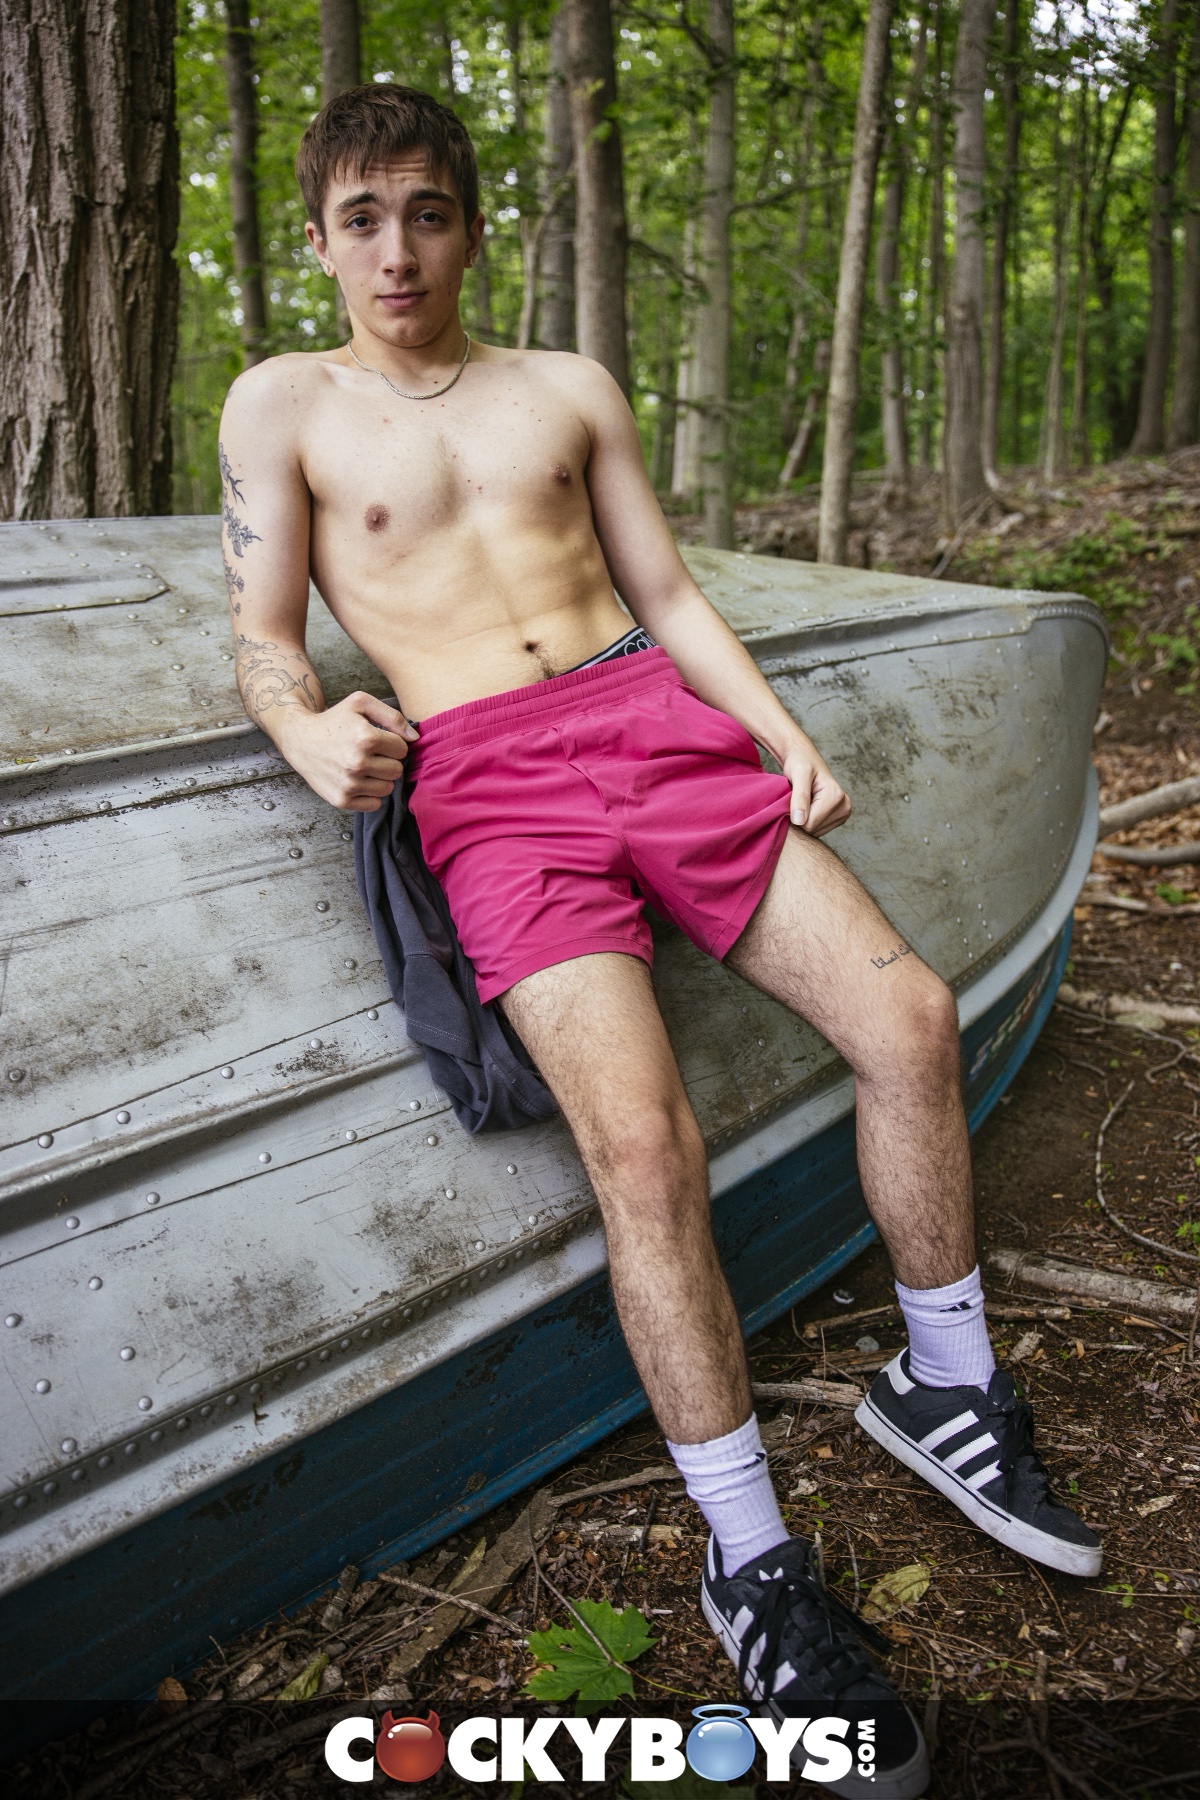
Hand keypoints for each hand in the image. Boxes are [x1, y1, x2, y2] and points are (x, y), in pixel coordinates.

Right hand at [275, 691, 417, 810]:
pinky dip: (370, 794)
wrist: (300, 739)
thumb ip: (392, 716)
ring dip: (380, 778)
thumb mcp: (361, 704)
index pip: (402, 749)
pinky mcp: (342, 800)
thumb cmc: (334, 720)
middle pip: (397, 770)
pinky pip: (374, 804)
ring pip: (388, 788)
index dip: (392, 744)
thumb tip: (414, 738)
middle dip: (388, 761)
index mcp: (366, 738)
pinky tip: (358, 780)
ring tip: (364, 767)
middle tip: (371, 754)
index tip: (378, 740)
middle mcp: (357, 763)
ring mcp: (349, 784)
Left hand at [781, 739, 850, 835]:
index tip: (791, 799)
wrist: (804, 759)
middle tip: (796, 799)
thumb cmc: (800, 763)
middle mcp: (845, 807)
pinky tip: (807, 807)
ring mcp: (843, 814)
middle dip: (800, 818)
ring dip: (803, 819)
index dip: (795, 816)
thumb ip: (800, 796)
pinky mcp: (838, 819)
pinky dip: (807, 821)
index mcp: (836, 797)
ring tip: (802, 801)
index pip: (809, 825)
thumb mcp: (798, 774)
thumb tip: (800, 821)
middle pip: (813, 830)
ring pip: (814, 832)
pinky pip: (816, 830)